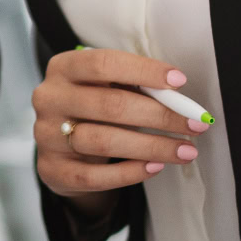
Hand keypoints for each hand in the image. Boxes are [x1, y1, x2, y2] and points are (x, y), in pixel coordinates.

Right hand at [33, 47, 208, 211]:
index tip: (179, 81)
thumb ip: (136, 87)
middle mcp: (49, 98)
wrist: (62, 145)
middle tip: (194, 124)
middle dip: (160, 115)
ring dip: (152, 146)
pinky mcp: (52, 169)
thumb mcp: (108, 87)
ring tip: (185, 150)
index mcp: (64, 68)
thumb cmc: (94, 108)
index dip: (144, 71)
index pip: (104, 63)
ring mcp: (46, 135)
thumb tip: (179, 98)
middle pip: (110, 105)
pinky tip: (155, 167)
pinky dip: (129, 173)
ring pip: (104, 141)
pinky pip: (94, 176)